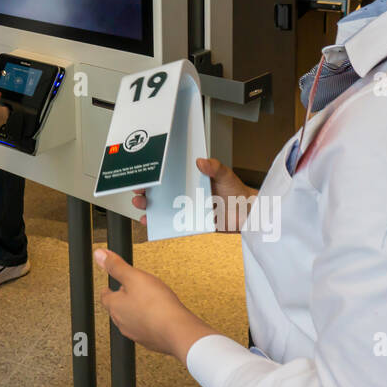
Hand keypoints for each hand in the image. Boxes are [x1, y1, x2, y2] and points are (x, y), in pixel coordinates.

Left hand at [95, 248, 217, 361]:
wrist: (177, 330)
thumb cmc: (157, 305)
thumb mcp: (134, 277)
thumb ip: (116, 266)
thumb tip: (100, 255)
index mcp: (115, 306)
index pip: (105, 297)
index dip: (108, 290)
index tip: (109, 287)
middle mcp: (122, 322)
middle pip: (116, 309)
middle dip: (121, 300)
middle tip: (127, 292)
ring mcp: (136, 333)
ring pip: (130, 320)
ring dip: (134, 311)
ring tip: (143, 303)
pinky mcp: (150, 340)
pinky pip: (145, 329)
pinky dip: (147, 322)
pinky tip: (156, 317)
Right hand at [130, 156, 255, 231]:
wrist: (247, 213)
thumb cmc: (236, 191)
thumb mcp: (225, 174)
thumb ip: (214, 167)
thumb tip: (202, 161)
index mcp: (191, 178)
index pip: (168, 175)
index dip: (154, 176)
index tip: (144, 175)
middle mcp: (186, 192)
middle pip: (161, 192)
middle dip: (146, 193)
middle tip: (138, 193)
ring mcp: (187, 208)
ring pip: (163, 208)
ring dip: (150, 209)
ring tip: (142, 208)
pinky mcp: (192, 222)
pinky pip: (173, 224)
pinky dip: (162, 225)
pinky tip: (154, 224)